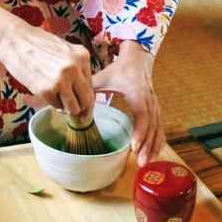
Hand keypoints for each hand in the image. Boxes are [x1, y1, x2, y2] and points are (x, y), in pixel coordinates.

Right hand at [0, 25, 96, 118]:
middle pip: (87, 100)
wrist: (14, 39)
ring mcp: (61, 80)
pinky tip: (46, 94)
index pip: (91, 85)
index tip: (78, 100)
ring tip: (59, 102)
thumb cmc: (37, 43)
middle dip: (82, 109)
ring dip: (68, 109)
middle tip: (74, 110)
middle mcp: (76, 68)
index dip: (85, 96)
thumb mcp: (64, 50)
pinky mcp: (46, 90)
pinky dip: (53, 104)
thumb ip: (76, 66)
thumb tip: (82, 90)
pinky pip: (57, 106)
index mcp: (82, 56)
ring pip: (74, 108)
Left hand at [91, 41, 163, 165]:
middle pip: (152, 125)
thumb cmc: (119, 69)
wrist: (138, 58)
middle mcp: (149, 99)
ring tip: (147, 163)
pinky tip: (156, 153)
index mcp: (137, 92)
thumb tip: (62, 108)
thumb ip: (85, 91)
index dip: (140, 131)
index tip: (133, 146)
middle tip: (141, 162)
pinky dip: (159, 140)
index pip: (142, 114)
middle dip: (147, 145)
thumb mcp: (102, 77)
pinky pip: (160, 126)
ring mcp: (154, 104)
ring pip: (157, 127)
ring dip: (154, 146)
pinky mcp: (156, 108)